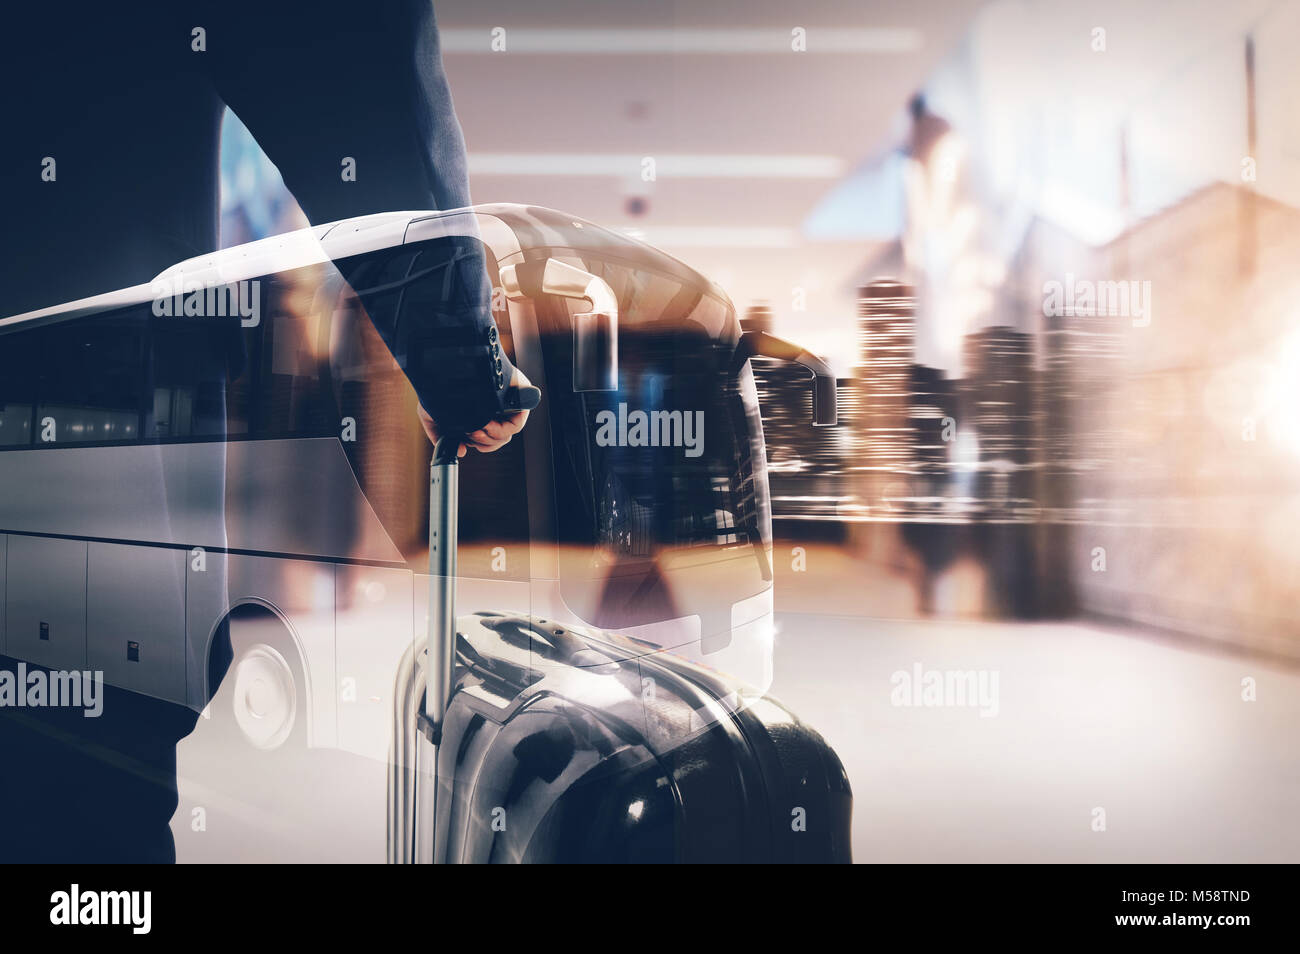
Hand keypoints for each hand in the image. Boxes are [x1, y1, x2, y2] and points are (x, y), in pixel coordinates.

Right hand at [417, 367, 535, 457]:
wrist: (446, 364)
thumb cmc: (438, 383)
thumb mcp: (433, 414)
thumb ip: (441, 435)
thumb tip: (460, 451)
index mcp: (481, 412)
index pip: (489, 438)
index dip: (478, 444)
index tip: (463, 440)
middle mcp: (496, 409)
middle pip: (498, 440)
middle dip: (482, 443)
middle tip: (470, 433)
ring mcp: (509, 404)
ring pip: (506, 436)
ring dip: (488, 438)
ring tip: (475, 427)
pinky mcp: (519, 399)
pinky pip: (516, 425)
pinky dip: (500, 430)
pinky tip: (486, 423)